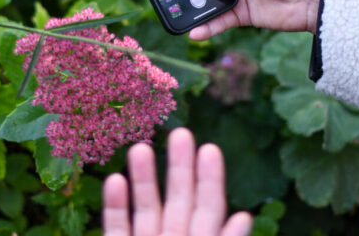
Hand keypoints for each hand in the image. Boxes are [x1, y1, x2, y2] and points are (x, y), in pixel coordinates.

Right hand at [102, 128, 251, 235]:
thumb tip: (244, 216)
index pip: (210, 208)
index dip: (211, 179)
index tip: (210, 148)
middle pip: (180, 199)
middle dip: (180, 166)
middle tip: (181, 132)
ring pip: (146, 207)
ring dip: (143, 178)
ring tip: (140, 147)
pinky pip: (117, 226)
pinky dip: (115, 205)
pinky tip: (114, 179)